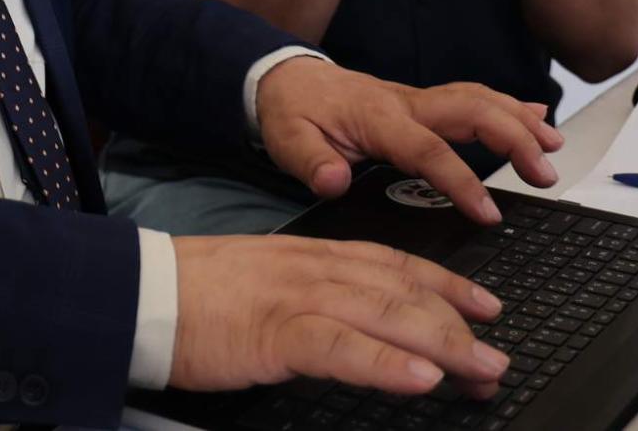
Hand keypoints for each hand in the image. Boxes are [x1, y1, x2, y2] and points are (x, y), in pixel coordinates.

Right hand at [170, 234, 510, 398]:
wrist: (140, 291)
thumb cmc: (194, 295)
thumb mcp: (263, 283)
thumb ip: (309, 294)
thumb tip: (350, 320)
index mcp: (311, 256)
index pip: (394, 264)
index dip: (446, 283)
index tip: (486, 304)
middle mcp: (314, 269)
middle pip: (402, 292)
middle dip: (458, 325)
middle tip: (497, 355)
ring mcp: (297, 298)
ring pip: (385, 315)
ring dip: (443, 344)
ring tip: (481, 369)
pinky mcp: (274, 333)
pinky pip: (341, 348)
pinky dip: (385, 364)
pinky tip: (420, 380)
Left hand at [255, 58, 561, 222]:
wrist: (285, 79)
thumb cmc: (293, 113)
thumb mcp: (288, 140)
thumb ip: (312, 162)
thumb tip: (334, 180)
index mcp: (378, 119)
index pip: (428, 150)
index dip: (461, 181)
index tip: (489, 212)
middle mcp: (407, 104)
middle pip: (471, 111)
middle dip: (513, 138)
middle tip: (545, 173)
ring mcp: (419, 100)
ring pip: (479, 100)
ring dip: (519, 120)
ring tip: (554, 147)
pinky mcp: (425, 103)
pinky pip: (473, 98)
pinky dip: (508, 105)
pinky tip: (536, 116)